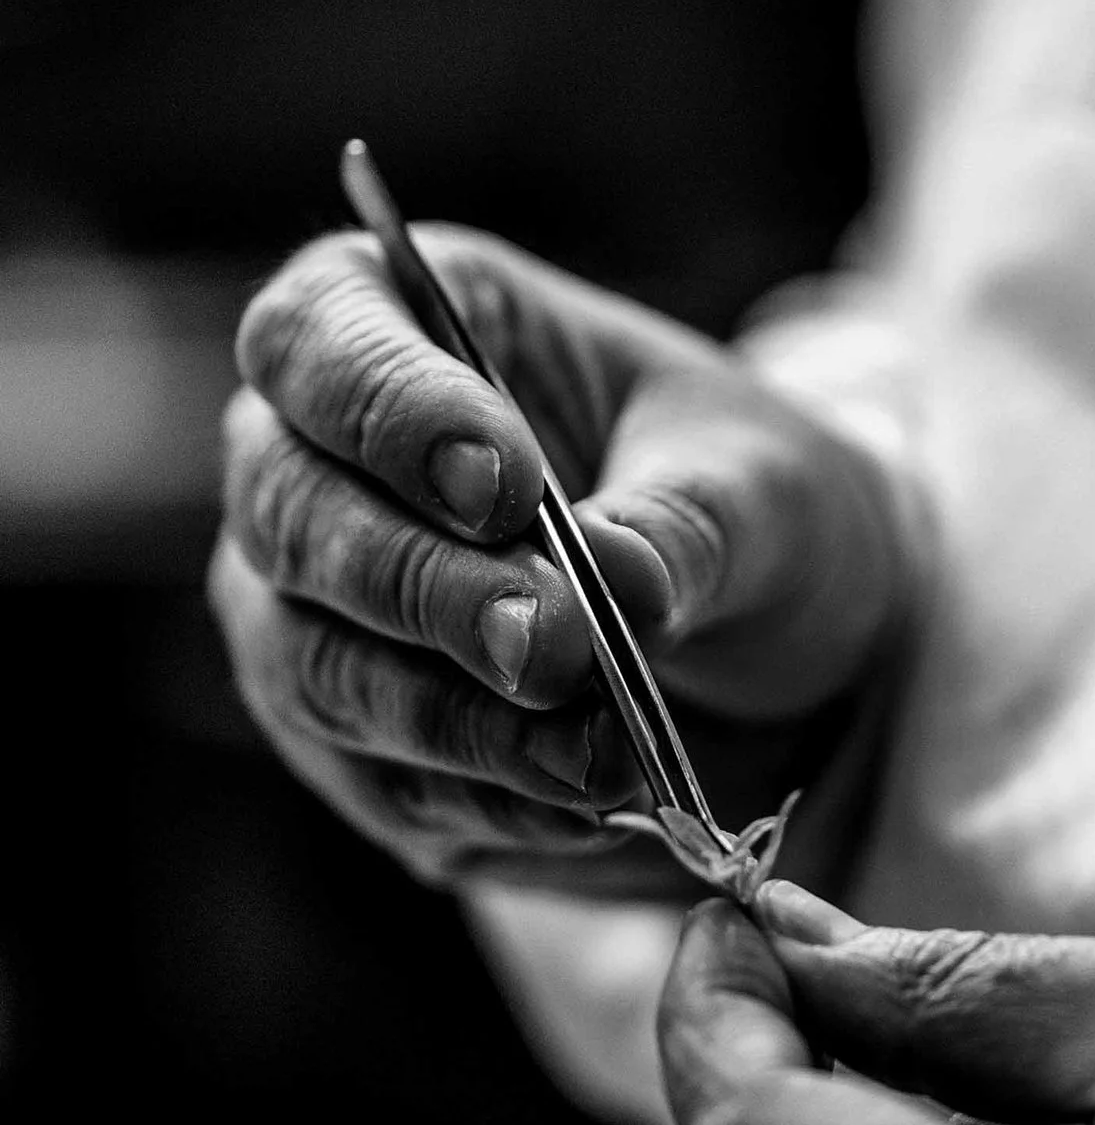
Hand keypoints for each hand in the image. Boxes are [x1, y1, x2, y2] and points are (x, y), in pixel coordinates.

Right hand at [212, 229, 909, 895]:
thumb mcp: (760, 484)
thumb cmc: (746, 500)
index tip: (501, 484)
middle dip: (424, 589)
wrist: (774, 633)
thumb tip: (610, 590)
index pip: (317, 336)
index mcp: (408, 318)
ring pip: (311, 664)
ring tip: (600, 756)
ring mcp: (309, 602)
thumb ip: (678, 524)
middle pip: (289, 513)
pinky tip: (585, 806)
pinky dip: (483, 799)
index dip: (386, 409)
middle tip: (550, 645)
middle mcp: (316, 455)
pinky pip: (373, 779)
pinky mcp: (345, 734)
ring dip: (457, 720)